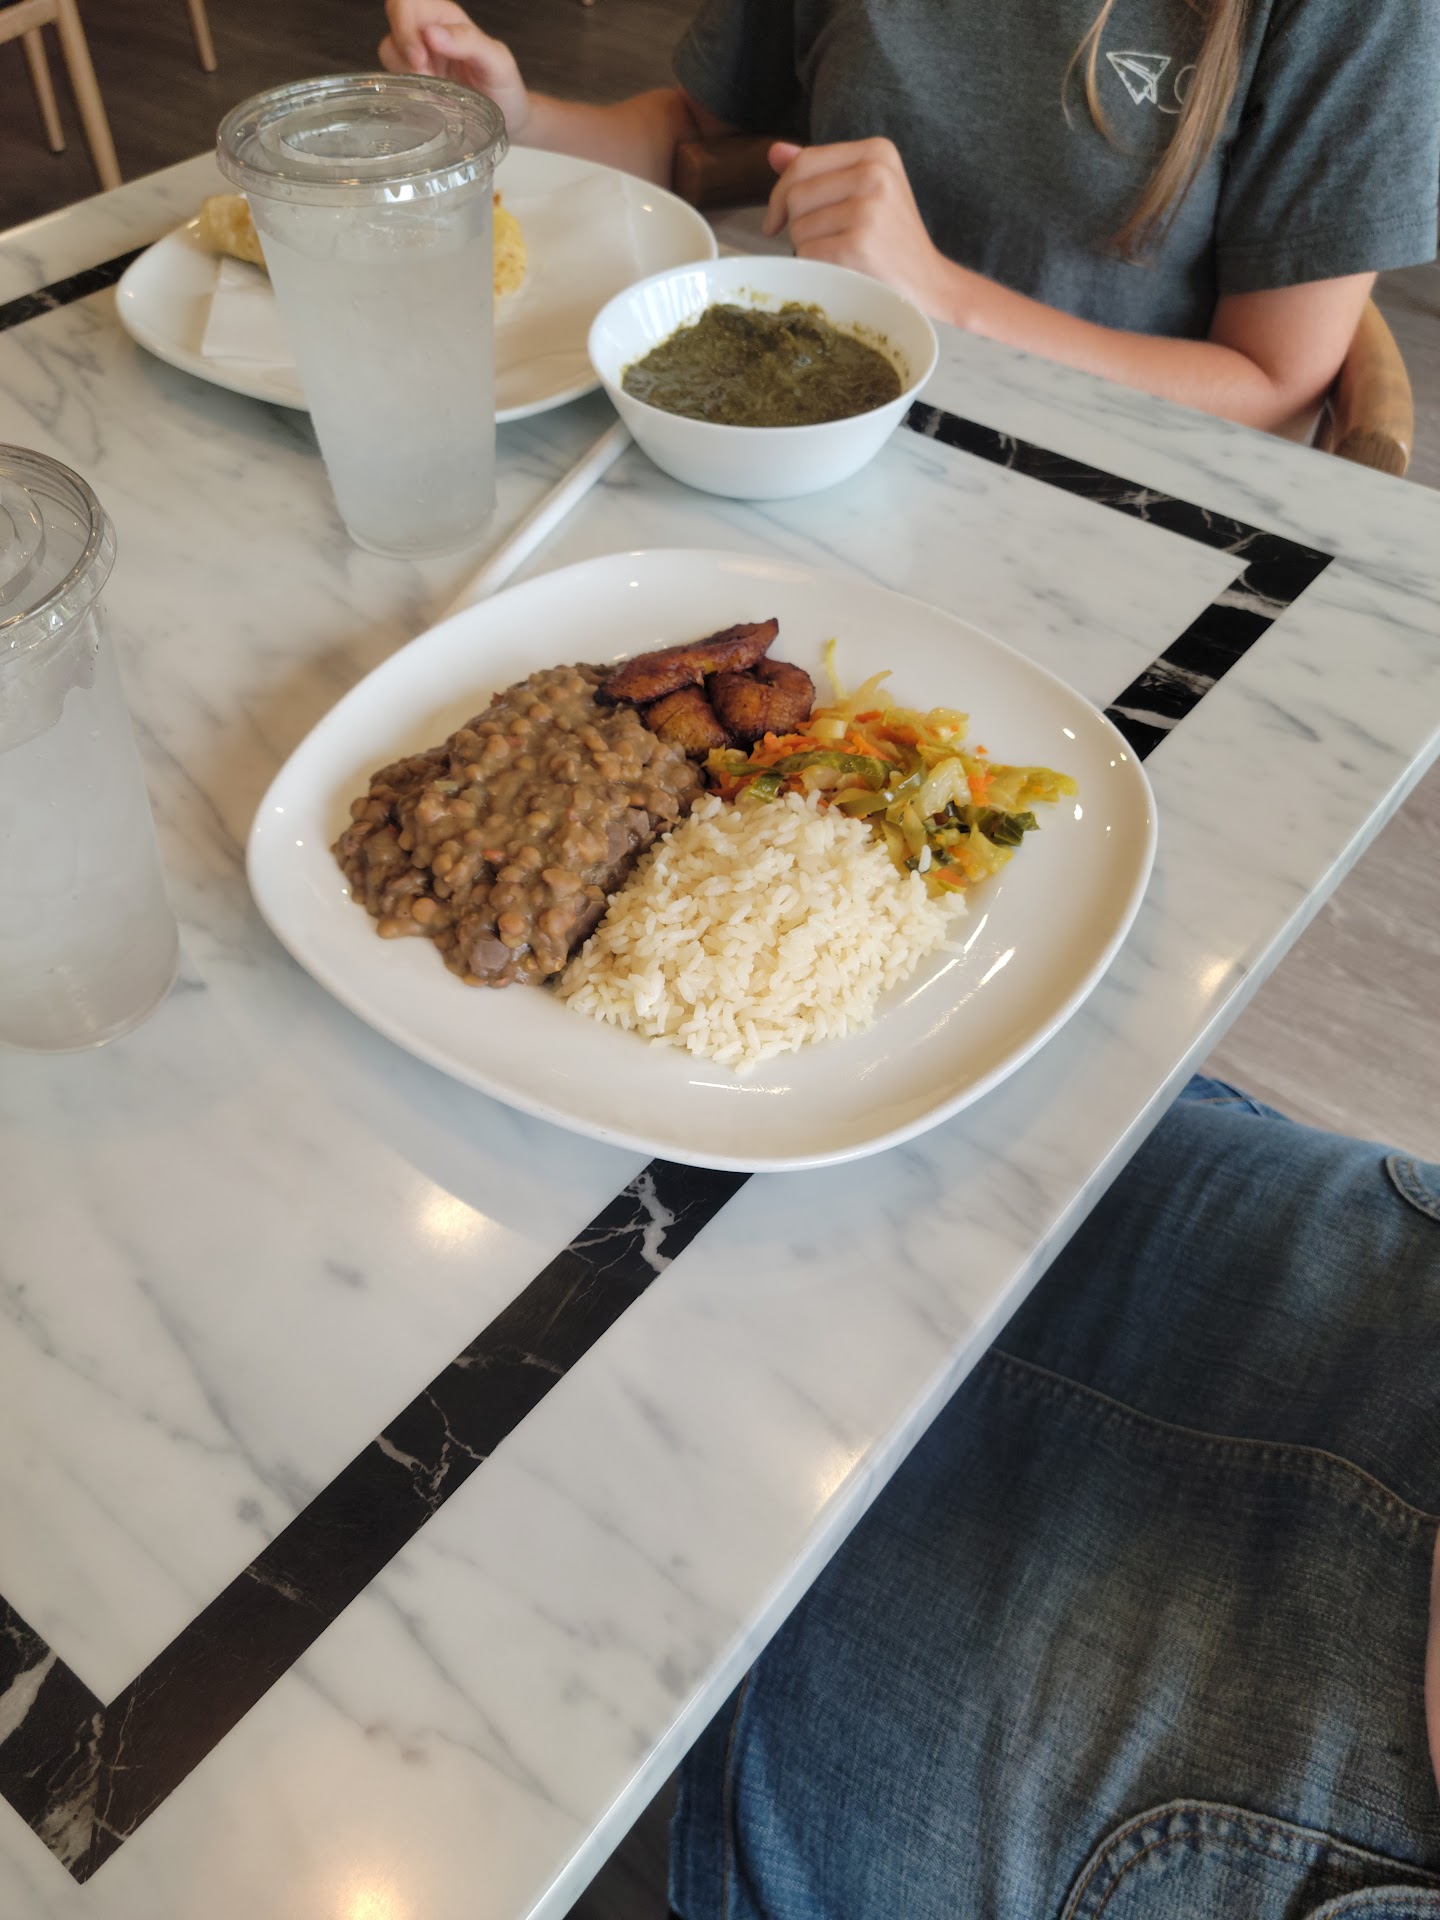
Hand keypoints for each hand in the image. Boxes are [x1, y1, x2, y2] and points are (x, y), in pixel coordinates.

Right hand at [379, 0, 531, 141]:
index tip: (419, 59)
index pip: (408, 2)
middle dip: (401, 48)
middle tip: (423, 76)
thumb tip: (431, 33)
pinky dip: (405, 89)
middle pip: (393, 19)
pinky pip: (394, 78)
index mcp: (446, 17)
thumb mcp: (497, 62)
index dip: (404, 25)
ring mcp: (419, 56)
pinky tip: (428, 98)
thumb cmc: (504, 86)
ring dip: (405, 73)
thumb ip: (469, 42)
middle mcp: (428, 31)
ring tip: (433, 90)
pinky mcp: (414, 82)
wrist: (507, 119)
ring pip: (389, 50)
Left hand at [763, 137, 955, 317]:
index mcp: (877, 152)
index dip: (780, 194)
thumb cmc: (891, 240)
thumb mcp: (864, 191)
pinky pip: (806, 253)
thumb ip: (819, 171)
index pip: (804, 162)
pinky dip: (814, 268)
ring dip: (807, 249)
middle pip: (796, 195)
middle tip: (825, 243)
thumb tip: (774, 152)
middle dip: (797, 225)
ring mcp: (868, 209)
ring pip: (798, 227)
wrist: (929, 285)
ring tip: (840, 256)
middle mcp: (874, 173)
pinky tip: (840, 271)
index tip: (776, 220)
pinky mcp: (858, 245)